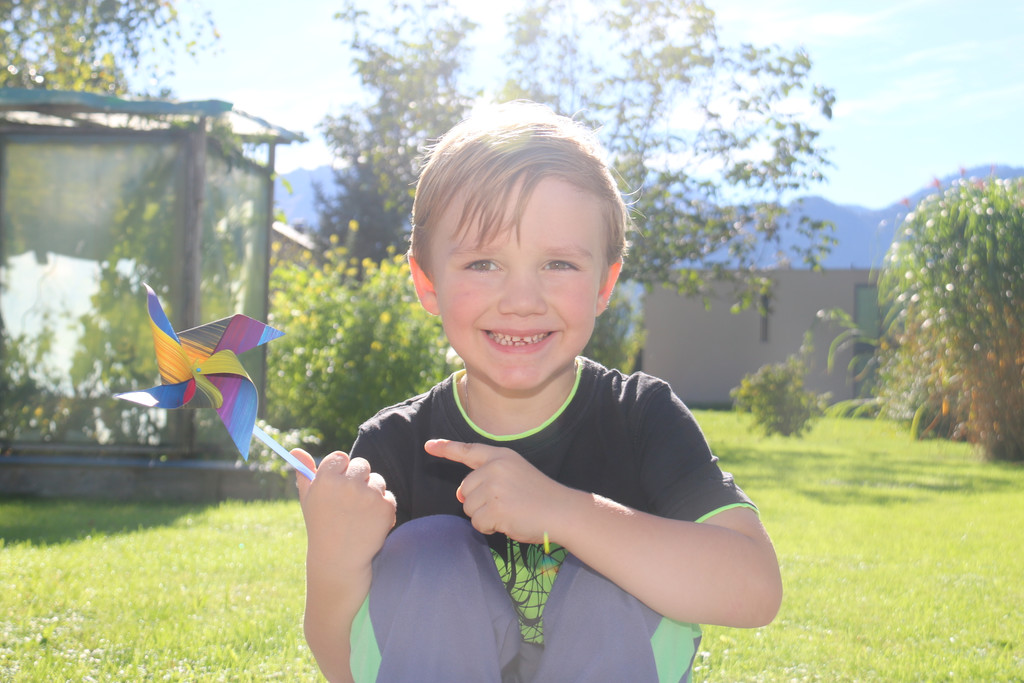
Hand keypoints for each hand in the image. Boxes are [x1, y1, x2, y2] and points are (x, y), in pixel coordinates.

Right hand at [292, 449, 396, 570]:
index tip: (338, 485)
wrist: (339, 560)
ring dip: (371, 493)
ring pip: (377, 480)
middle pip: (362, 464)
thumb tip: (295, 450)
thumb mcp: (308, 500)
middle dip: (358, 479)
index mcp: (326, 479)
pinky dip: (382, 508)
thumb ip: (304, 473)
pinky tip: (369, 523)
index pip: (340, 457)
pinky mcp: (385, 507)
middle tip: (349, 502)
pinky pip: (388, 496)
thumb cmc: (321, 527)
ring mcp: (368, 495)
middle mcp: (348, 484)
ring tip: (358, 514)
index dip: (340, 471)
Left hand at [424, 439, 570, 543]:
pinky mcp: (494, 508)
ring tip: (510, 512)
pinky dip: (490, 528)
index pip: (468, 450)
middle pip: (464, 489)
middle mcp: (494, 467)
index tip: (428, 446)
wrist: (562, 511)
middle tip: (506, 504)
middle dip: (478, 502)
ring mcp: (493, 487)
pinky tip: (508, 522)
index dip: (446, 448)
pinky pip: (477, 524)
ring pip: (469, 508)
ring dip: (485, 516)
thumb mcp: (515, 473)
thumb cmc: (540, 496)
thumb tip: (460, 494)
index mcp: (501, 456)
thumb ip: (488, 477)